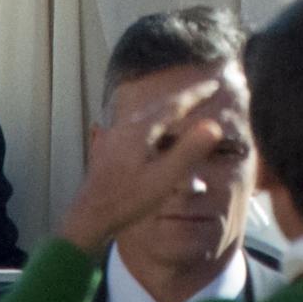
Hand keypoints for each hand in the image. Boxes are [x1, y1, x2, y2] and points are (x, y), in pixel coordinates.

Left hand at [58, 71, 242, 253]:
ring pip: (147, 112)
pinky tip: (153, 125)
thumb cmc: (127, 200)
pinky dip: (155, 116)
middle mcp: (127, 126)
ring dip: (169, 105)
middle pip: (160, 104)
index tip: (214, 84)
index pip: (175, 105)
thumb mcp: (163, 179)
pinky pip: (138, 121)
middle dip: (184, 96)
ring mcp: (116, 134)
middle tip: (204, 90)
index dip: (196, 94)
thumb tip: (214, 126)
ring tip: (184, 104)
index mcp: (142, 130)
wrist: (88, 217)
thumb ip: (188, 151)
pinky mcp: (110, 145)